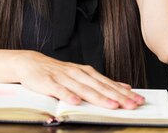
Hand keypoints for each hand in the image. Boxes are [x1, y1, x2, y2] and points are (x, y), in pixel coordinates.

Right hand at [14, 51, 144, 109]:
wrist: (30, 63)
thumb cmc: (57, 72)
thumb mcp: (81, 74)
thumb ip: (101, 81)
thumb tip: (125, 86)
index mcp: (86, 72)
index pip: (108, 84)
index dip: (124, 93)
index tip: (138, 100)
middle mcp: (77, 73)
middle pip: (100, 87)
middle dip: (117, 97)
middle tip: (132, 105)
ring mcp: (63, 77)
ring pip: (83, 88)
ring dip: (98, 97)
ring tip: (112, 105)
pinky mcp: (48, 82)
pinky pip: (59, 90)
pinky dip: (67, 95)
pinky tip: (75, 102)